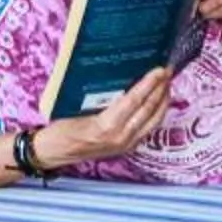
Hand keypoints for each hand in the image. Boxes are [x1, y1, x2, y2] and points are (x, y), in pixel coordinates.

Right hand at [34, 67, 170, 166]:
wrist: (52, 152)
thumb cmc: (60, 128)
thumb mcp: (77, 106)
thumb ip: (102, 95)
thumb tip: (121, 73)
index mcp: (106, 126)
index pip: (135, 100)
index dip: (150, 83)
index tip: (160, 69)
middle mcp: (120, 137)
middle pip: (149, 110)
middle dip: (162, 89)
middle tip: (168, 71)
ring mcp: (125, 144)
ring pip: (154, 121)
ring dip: (163, 101)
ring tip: (167, 84)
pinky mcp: (127, 148)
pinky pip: (148, 129)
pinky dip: (156, 114)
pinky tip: (157, 102)